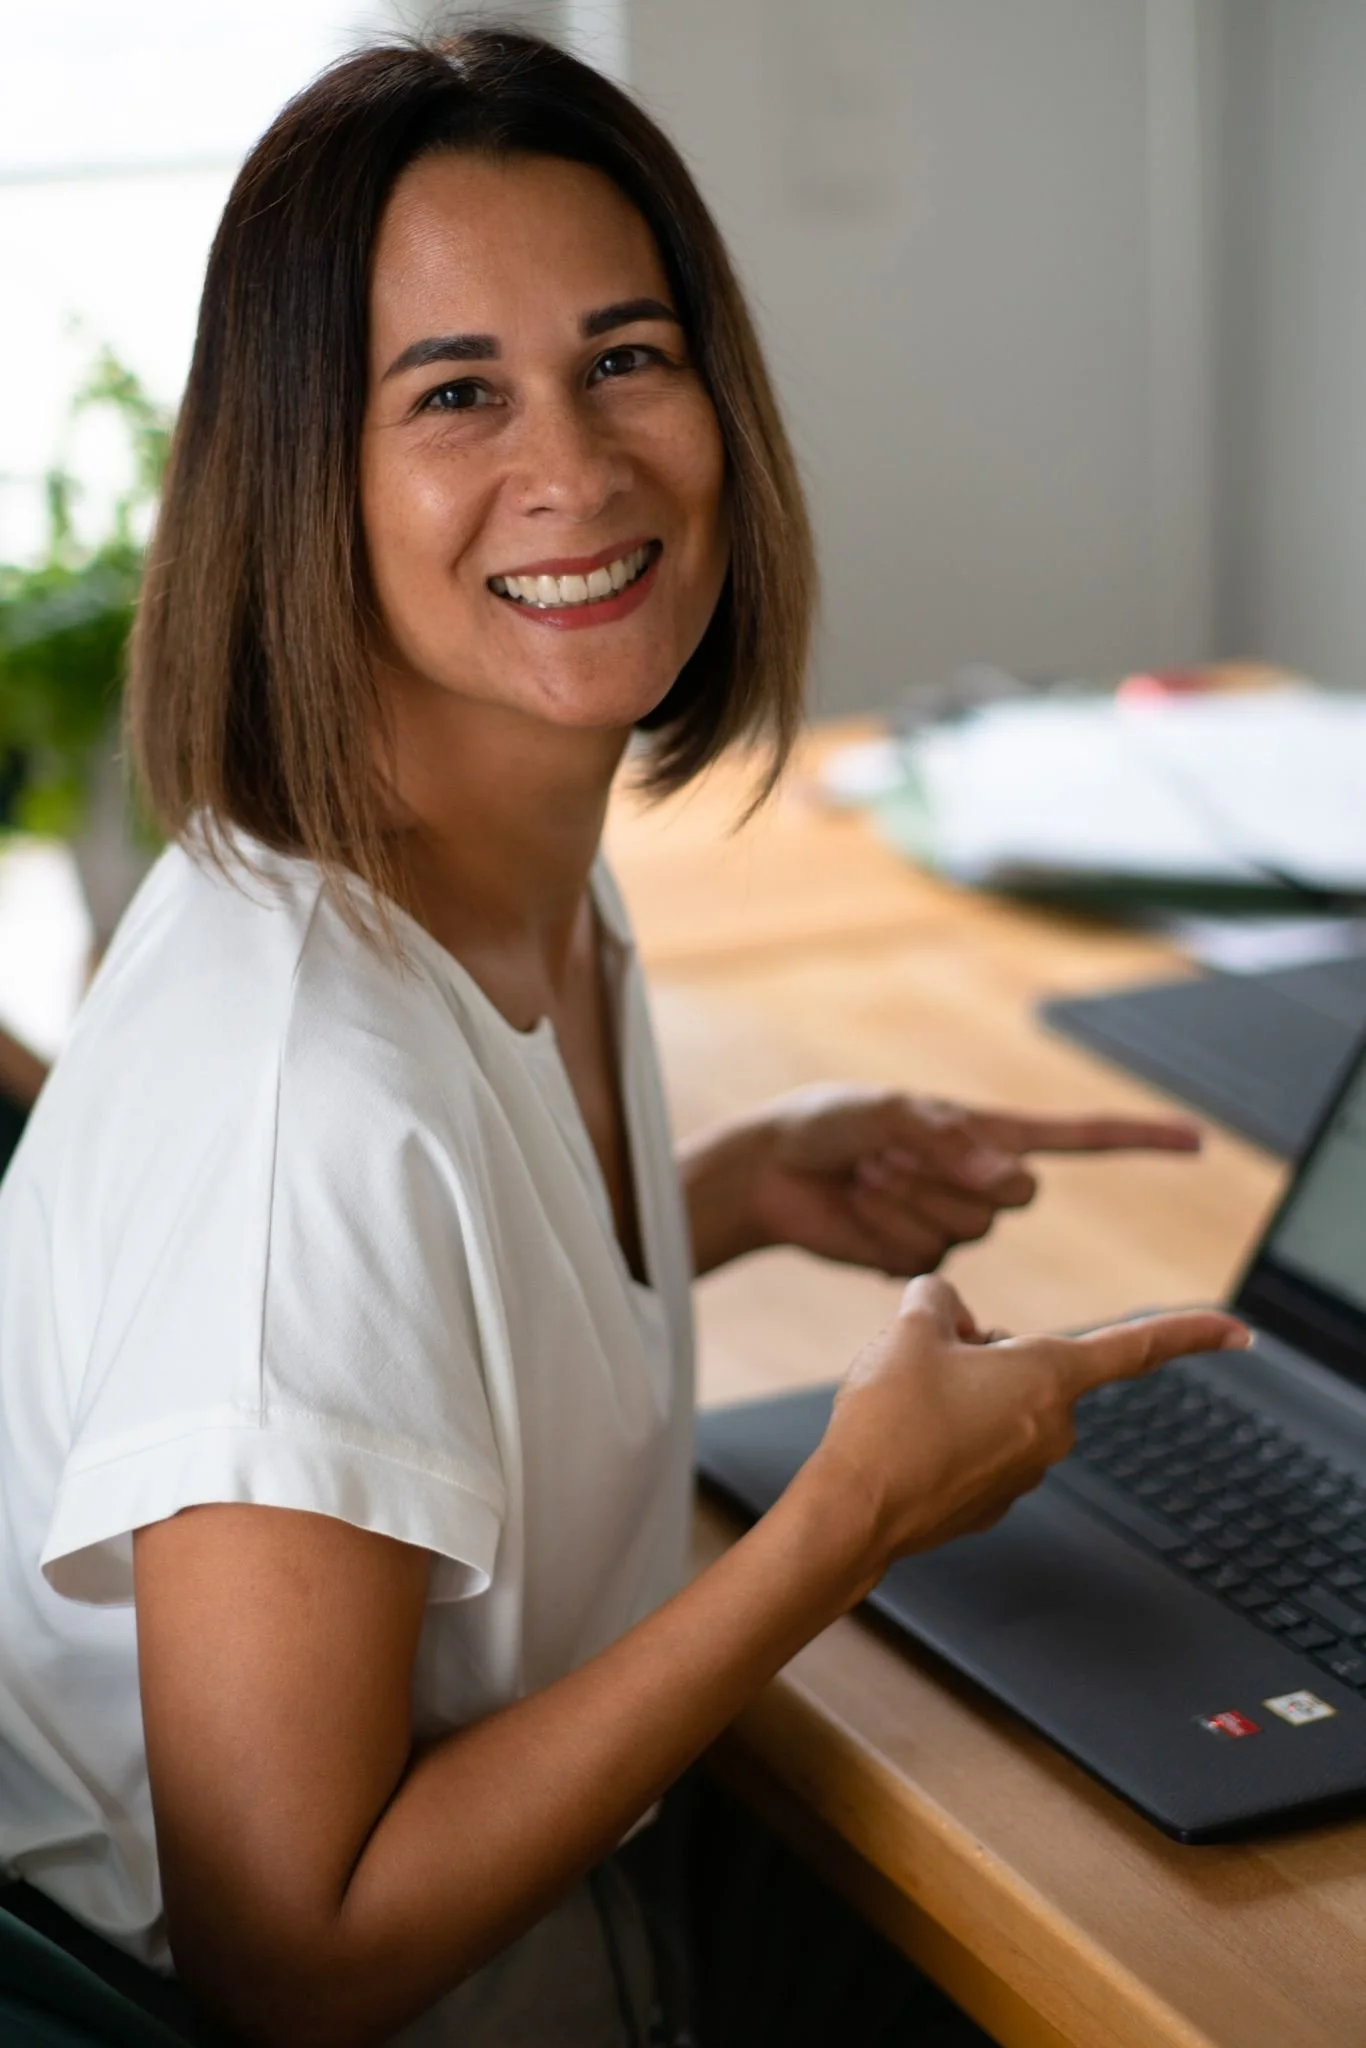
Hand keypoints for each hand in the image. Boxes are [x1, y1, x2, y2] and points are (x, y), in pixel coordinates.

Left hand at [740, 1084, 1199, 1276]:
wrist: (770, 1171)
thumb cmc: (827, 1123)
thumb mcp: (885, 1112)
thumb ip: (946, 1140)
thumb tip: (1009, 1179)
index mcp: (984, 1133)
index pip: (1079, 1137)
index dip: (1139, 1138)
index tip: (1194, 1141)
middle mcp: (978, 1180)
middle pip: (1017, 1198)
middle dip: (954, 1175)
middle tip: (891, 1152)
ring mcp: (951, 1223)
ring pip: (966, 1231)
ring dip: (909, 1199)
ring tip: (868, 1172)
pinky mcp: (917, 1259)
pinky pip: (926, 1257)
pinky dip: (887, 1228)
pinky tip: (858, 1205)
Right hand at [802, 1274, 1250, 1590]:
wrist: (855, 1510)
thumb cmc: (888, 1418)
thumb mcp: (908, 1327)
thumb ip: (938, 1298)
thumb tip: (949, 1311)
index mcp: (1048, 1376)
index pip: (1135, 1348)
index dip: (1190, 1332)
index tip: (1240, 1331)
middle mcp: (1052, 1428)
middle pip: (1032, 1364)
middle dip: (985, 1351)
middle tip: (926, 1357)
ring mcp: (1024, 1472)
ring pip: (1003, 1404)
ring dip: (963, 1392)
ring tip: (905, 1406)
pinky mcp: (991, 1502)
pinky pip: (980, 1446)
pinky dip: (949, 1434)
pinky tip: (908, 1441)